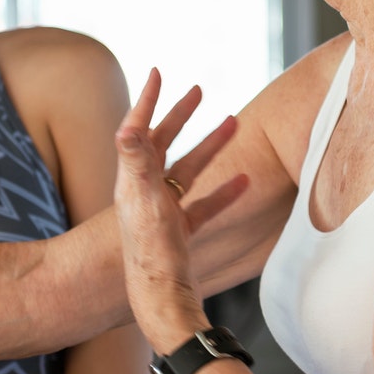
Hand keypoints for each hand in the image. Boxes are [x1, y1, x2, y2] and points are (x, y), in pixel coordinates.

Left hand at [113, 70, 248, 354]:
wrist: (159, 301)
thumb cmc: (150, 252)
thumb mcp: (143, 200)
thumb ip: (137, 161)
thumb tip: (127, 124)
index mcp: (133, 180)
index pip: (140, 129)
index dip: (149, 100)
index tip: (159, 72)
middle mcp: (145, 193)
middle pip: (164, 143)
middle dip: (181, 115)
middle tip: (198, 89)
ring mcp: (163, 213)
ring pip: (191, 170)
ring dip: (212, 146)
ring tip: (234, 122)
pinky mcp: (181, 234)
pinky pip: (206, 204)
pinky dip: (225, 190)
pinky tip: (246, 180)